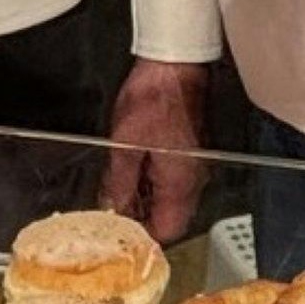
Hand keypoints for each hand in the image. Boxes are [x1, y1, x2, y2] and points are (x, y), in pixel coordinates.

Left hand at [103, 57, 211, 243]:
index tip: (119, 233)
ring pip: (169, 199)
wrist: (174, 66)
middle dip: (141, 219)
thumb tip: (112, 209)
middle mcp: (192, 180)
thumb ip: (120, 183)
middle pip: (170, 217)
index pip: (167, 230)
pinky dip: (151, 182)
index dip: (143, 237)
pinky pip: (171, 180)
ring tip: (115, 193)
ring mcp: (192, 166)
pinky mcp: (188, 152)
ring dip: (144, 200)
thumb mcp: (125, 145)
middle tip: (112, 214)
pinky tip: (130, 173)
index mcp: (180, 184)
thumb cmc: (154, 100)